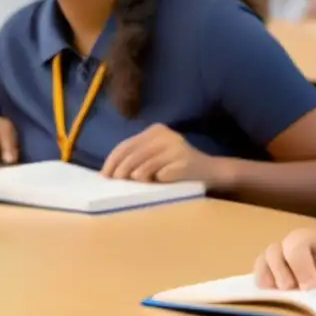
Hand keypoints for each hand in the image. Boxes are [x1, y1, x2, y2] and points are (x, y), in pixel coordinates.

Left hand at [101, 123, 219, 184]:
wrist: (209, 171)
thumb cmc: (176, 166)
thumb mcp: (154, 155)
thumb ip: (135, 158)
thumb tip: (109, 172)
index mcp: (155, 130)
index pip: (125, 145)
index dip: (112, 161)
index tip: (105, 176)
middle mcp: (165, 135)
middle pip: (132, 156)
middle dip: (120, 172)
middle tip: (117, 184)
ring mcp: (175, 148)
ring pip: (143, 167)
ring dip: (137, 178)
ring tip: (138, 184)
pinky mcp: (184, 162)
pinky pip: (160, 175)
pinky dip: (155, 182)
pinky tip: (158, 184)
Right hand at [253, 228, 315, 289]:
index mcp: (306, 237)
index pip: (295, 246)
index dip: (300, 267)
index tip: (313, 284)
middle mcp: (288, 244)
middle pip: (273, 252)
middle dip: (282, 273)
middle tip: (296, 289)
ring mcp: (279, 256)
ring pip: (263, 260)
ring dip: (269, 278)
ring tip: (282, 292)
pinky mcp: (273, 270)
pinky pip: (260, 272)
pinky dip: (263, 282)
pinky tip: (272, 293)